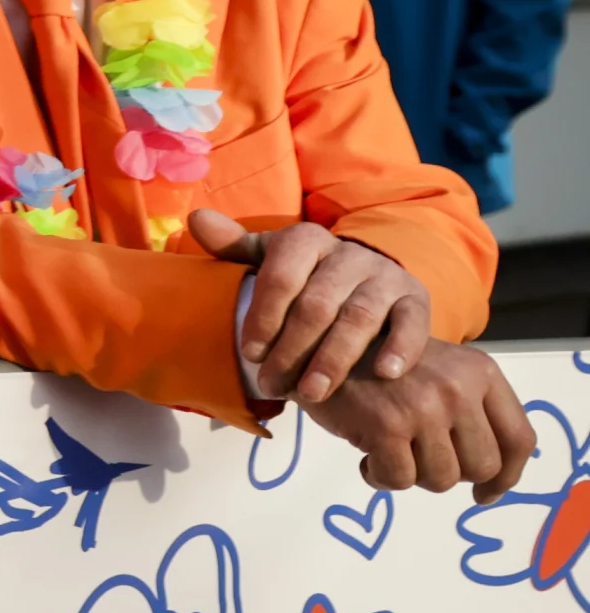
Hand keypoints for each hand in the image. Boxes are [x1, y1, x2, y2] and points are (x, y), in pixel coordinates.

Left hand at [192, 209, 434, 406]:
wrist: (367, 280)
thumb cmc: (305, 277)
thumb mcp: (270, 259)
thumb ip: (234, 246)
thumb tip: (196, 219)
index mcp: (307, 240)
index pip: (281, 276)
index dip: (263, 316)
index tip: (249, 352)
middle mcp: (349, 254)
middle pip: (316, 304)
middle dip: (291, 349)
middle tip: (272, 385)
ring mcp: (385, 276)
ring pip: (359, 318)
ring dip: (333, 359)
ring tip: (311, 394)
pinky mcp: (416, 299)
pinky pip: (413, 324)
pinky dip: (400, 348)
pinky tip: (384, 374)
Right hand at [303, 341, 538, 499]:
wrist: (317, 343)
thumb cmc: (378, 365)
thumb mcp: (441, 374)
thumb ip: (472, 411)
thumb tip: (494, 479)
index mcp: (480, 372)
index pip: (519, 439)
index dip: (508, 477)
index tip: (486, 493)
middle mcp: (459, 388)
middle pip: (482, 467)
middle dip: (450, 474)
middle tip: (419, 461)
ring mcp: (424, 407)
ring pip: (442, 479)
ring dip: (413, 476)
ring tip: (390, 453)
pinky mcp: (386, 426)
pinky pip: (400, 480)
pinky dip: (381, 478)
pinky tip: (367, 458)